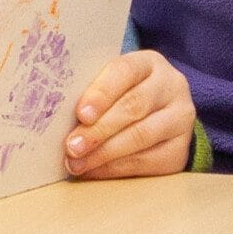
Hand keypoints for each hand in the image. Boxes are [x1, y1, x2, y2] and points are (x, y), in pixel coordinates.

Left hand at [64, 50, 196, 179]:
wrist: (159, 111)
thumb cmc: (120, 92)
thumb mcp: (109, 80)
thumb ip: (89, 88)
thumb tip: (51, 110)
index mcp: (148, 63)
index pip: (124, 71)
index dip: (101, 93)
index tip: (80, 114)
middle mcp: (171, 87)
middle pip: (133, 107)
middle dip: (98, 130)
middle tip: (71, 147)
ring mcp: (180, 119)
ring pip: (142, 136)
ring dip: (104, 154)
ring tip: (76, 163)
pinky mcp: (180, 149)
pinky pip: (149, 162)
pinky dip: (117, 168)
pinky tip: (93, 170)